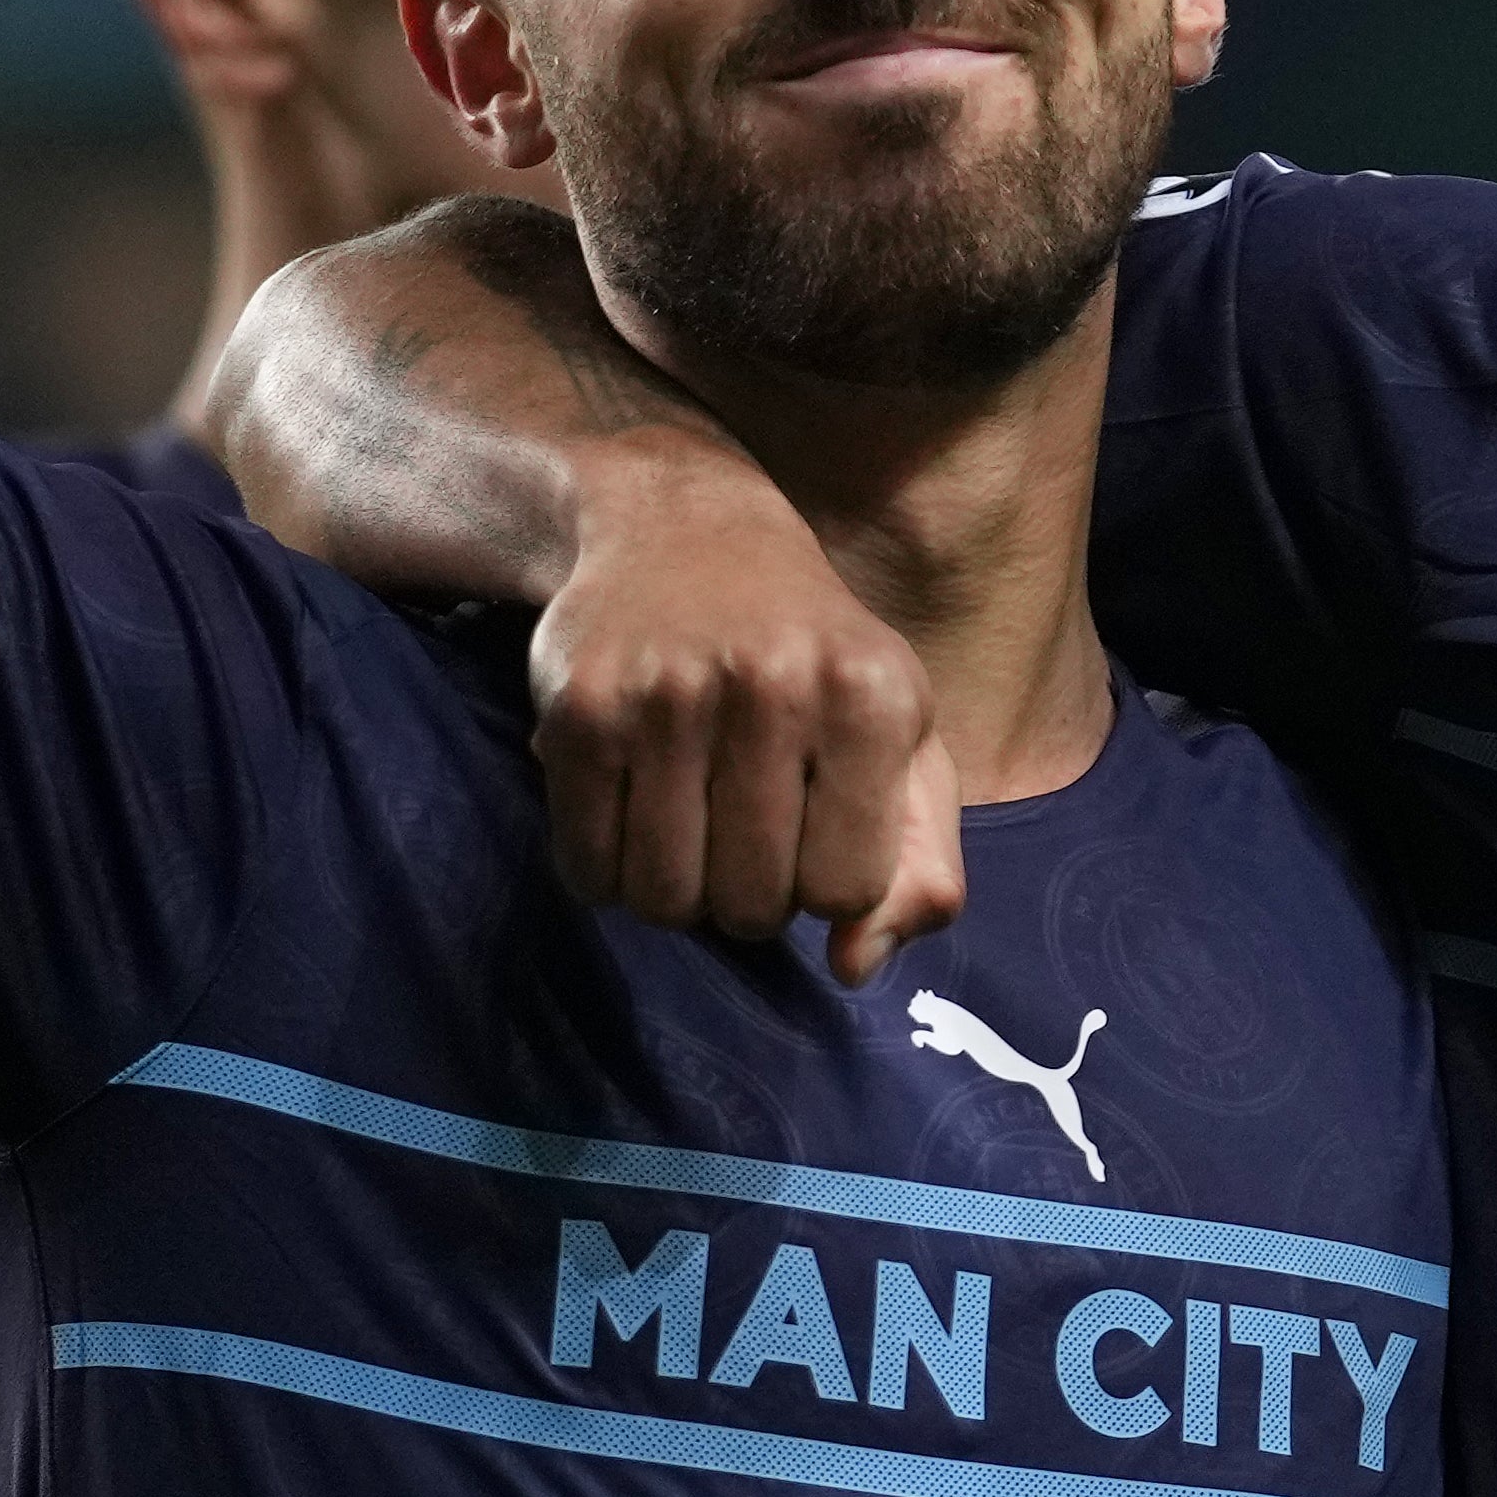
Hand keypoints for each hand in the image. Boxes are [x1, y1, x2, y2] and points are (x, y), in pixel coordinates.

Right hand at [532, 459, 970, 987]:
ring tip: (688, 832)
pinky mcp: (580, 710)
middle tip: (743, 836)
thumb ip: (917, 863)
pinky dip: (606, 872)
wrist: (686, 530)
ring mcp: (667, 696)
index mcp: (871, 697)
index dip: (828, 885)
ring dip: (676, 894)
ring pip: (665, 900)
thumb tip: (855, 966)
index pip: (846, 890)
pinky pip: (587, 868)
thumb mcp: (902, 738)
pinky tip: (629, 815)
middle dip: (749, 899)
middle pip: (751, 907)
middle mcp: (772, 687)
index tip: (814, 831)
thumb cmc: (813, 656)